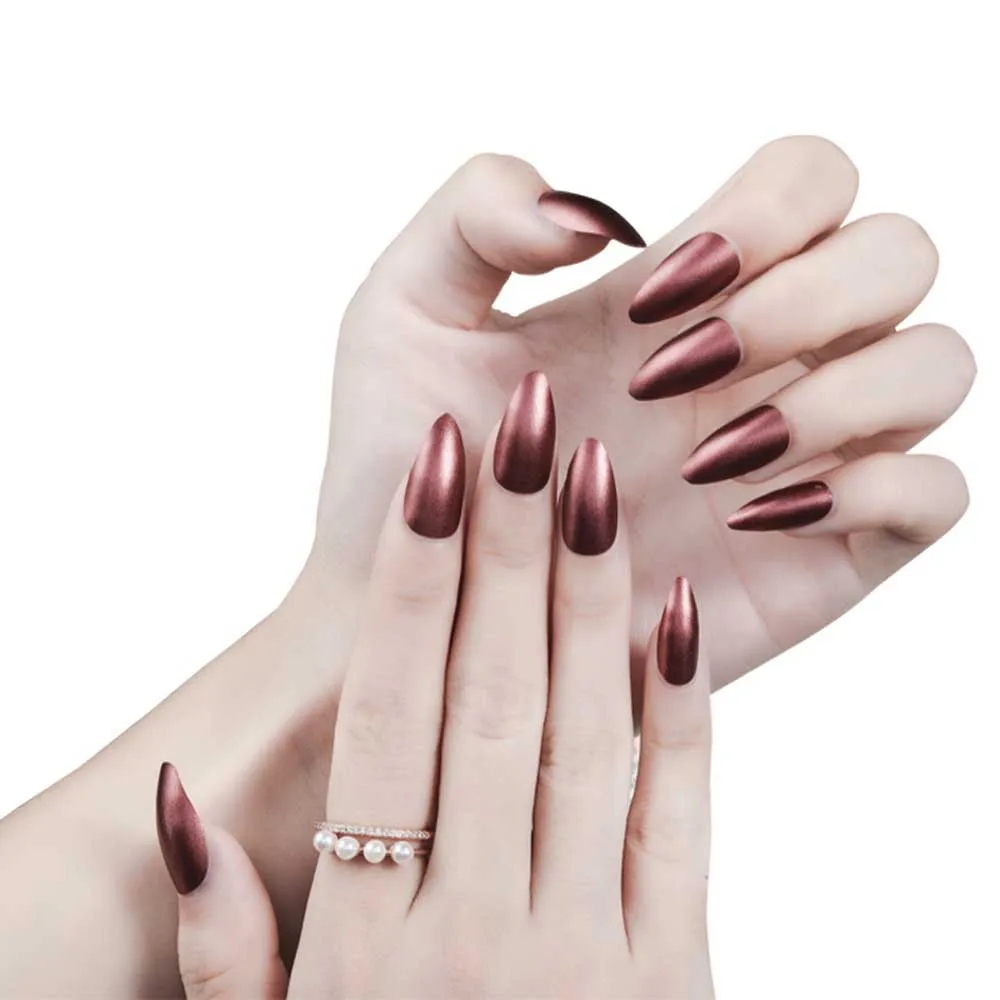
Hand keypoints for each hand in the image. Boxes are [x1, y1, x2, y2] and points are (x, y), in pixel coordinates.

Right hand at [160, 399, 712, 997]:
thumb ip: (222, 940)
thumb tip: (180, 799)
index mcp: (367, 946)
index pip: (386, 719)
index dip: (410, 583)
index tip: (433, 474)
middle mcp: (477, 932)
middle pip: (489, 697)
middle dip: (507, 548)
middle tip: (524, 428)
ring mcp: (588, 954)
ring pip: (584, 733)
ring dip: (588, 595)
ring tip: (594, 479)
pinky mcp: (676, 977)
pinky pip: (678, 817)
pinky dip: (678, 709)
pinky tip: (671, 611)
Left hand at [310, 136, 972, 693]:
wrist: (424, 600)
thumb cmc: (414, 461)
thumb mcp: (404, 312)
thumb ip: (475, 212)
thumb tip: (597, 217)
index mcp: (678, 293)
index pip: (811, 180)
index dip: (767, 212)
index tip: (657, 299)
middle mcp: (757, 361)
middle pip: (898, 254)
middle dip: (811, 298)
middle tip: (682, 374)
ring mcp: (799, 453)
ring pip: (936, 365)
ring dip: (844, 394)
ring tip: (708, 460)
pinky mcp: (819, 553)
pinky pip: (937, 495)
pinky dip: (876, 490)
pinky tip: (748, 518)